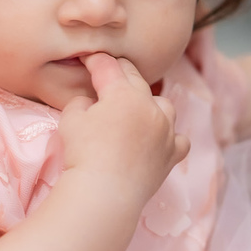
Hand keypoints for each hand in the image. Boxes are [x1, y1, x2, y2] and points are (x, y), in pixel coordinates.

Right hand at [58, 53, 190, 206]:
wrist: (106, 192)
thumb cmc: (83, 153)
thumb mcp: (71, 119)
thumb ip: (81, 102)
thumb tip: (91, 103)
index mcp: (123, 93)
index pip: (109, 67)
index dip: (96, 61)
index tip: (89, 59)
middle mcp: (150, 106)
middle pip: (137, 80)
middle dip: (122, 74)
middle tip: (110, 76)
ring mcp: (165, 130)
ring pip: (164, 106)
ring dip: (151, 105)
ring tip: (139, 112)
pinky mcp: (172, 154)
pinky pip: (179, 139)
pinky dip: (170, 137)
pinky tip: (160, 141)